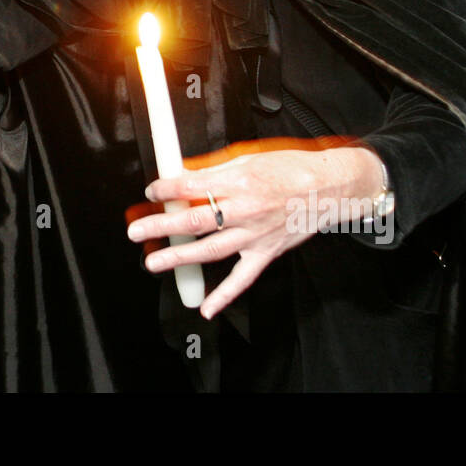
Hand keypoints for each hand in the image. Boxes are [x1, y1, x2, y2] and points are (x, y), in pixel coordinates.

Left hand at [126, 137, 384, 319]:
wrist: (329, 187)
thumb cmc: (290, 168)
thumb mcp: (250, 156)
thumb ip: (215, 168)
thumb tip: (183, 173)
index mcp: (239, 181)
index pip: (192, 186)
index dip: (166, 189)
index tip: (150, 191)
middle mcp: (245, 209)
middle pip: (194, 221)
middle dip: (161, 226)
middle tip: (136, 230)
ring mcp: (255, 235)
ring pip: (210, 250)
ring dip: (179, 258)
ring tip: (153, 262)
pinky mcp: (266, 253)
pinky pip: (242, 279)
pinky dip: (224, 296)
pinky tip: (206, 308)